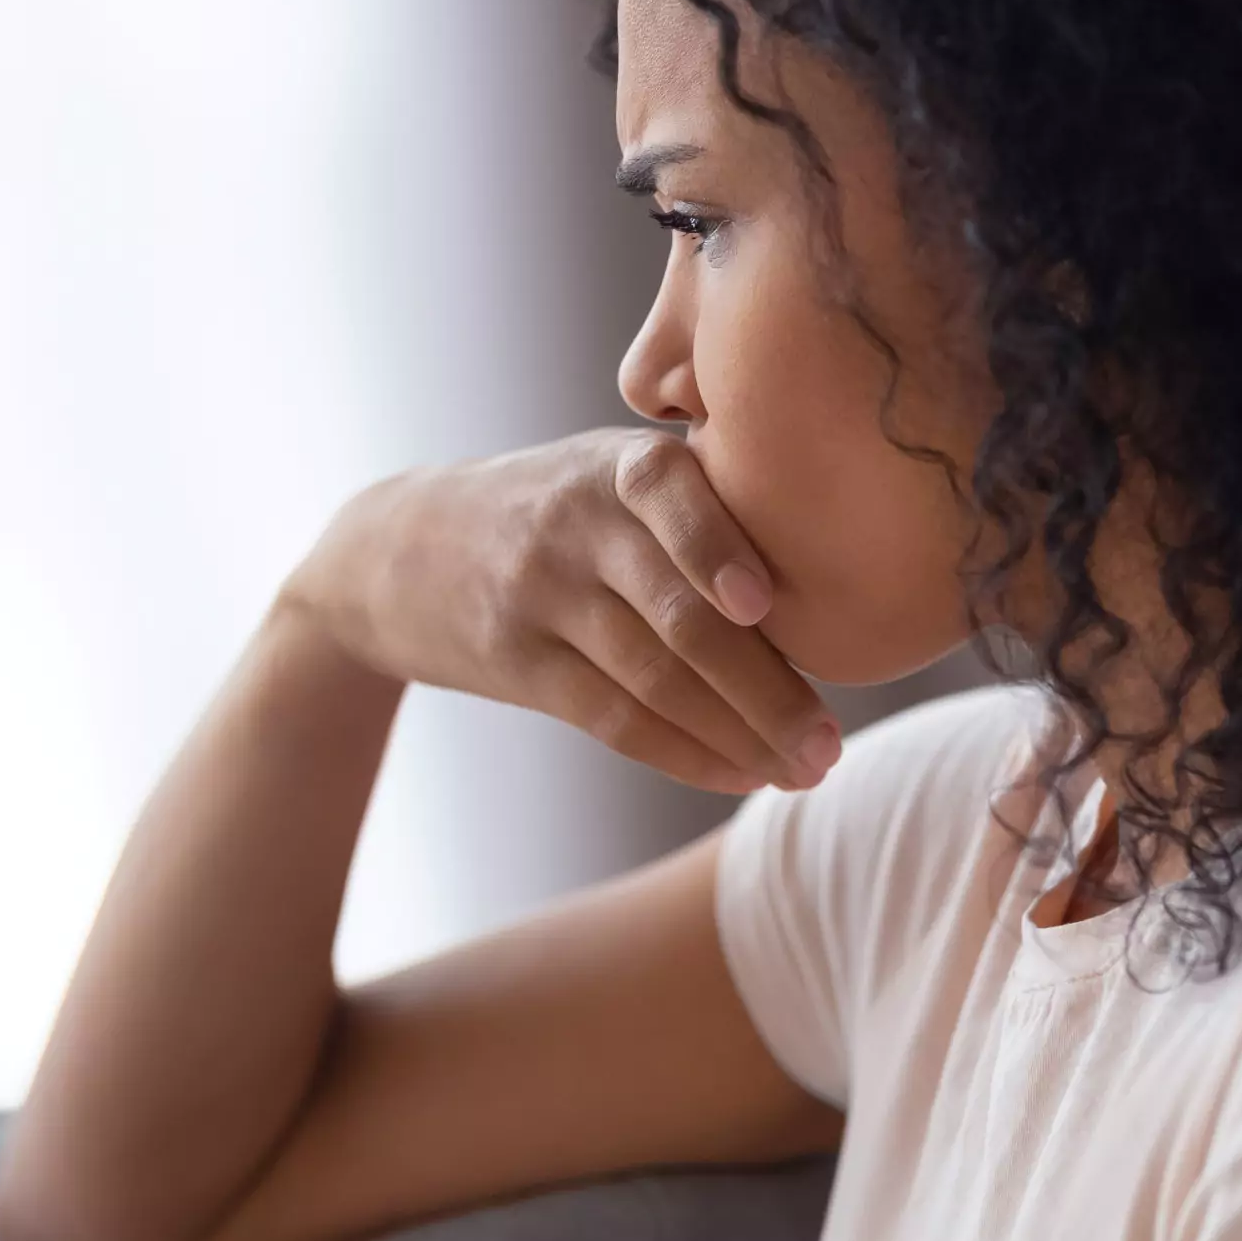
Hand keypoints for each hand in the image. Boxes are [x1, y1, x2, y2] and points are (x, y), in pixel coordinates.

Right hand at [284, 429, 842, 794]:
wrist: (396, 550)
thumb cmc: (554, 506)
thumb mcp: (607, 465)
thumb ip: (702, 494)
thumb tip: (845, 550)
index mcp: (614, 465)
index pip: (669, 494)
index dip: (717, 549)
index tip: (769, 604)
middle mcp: (574, 527)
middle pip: (678, 615)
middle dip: (768, 689)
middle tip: (833, 744)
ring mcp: (540, 598)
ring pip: (653, 680)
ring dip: (740, 736)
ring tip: (807, 771)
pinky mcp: (518, 663)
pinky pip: (615, 720)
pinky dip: (687, 754)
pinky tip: (741, 775)